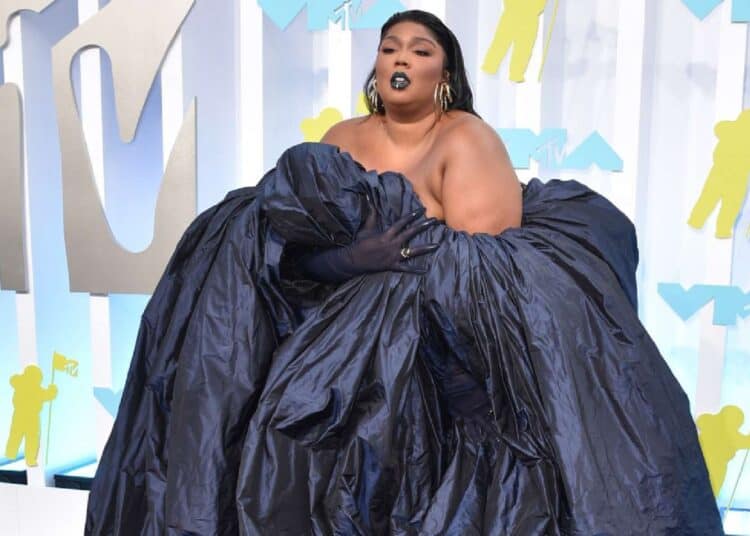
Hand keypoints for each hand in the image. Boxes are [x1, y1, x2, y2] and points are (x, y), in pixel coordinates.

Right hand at [297, 206, 440, 282]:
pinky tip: (426, 270)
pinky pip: (405, 268)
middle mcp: (392, 244)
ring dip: (425, 248)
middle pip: (411, 233)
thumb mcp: (365, 228)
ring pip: (412, 251)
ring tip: (437, 245)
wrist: (353, 260)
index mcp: (386, 234)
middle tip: (434, 221)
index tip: (422, 210)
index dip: (412, 216)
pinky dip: (415, 270)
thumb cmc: (359, 243)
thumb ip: (370, 214)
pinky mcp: (392, 266)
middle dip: (423, 226)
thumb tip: (368, 197)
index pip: (402, 223)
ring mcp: (393, 256)